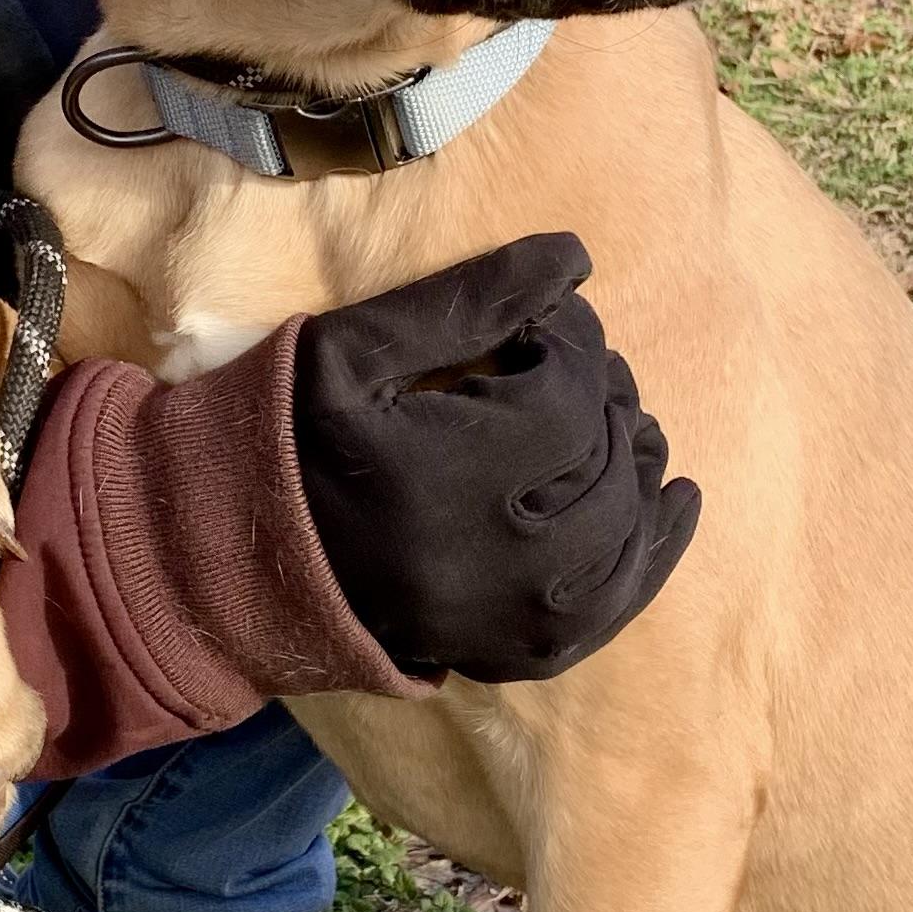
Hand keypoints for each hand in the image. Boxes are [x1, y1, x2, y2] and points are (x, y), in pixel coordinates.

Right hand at [292, 235, 699, 681]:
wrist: (239, 562)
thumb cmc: (289, 440)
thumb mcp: (354, 350)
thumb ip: (464, 300)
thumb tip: (573, 258)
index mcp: (440, 478)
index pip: (569, 395)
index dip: (575, 341)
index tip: (551, 318)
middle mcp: (487, 561)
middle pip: (607, 459)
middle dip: (606, 394)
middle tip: (578, 361)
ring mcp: (509, 619)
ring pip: (624, 529)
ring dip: (635, 461)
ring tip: (620, 418)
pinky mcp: (517, 653)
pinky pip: (617, 604)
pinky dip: (655, 549)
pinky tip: (673, 497)